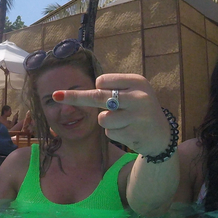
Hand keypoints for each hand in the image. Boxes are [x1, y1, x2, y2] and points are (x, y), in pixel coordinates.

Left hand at [53, 73, 171, 159]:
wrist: (162, 136)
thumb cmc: (140, 110)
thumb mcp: (133, 92)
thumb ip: (111, 90)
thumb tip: (75, 92)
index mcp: (137, 81)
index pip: (103, 81)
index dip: (98, 87)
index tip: (95, 89)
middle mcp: (138, 96)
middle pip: (97, 96)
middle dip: (74, 97)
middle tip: (56, 95)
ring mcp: (137, 116)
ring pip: (102, 118)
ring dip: (107, 122)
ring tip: (125, 122)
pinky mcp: (133, 133)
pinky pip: (109, 133)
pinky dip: (114, 133)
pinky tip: (129, 132)